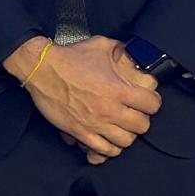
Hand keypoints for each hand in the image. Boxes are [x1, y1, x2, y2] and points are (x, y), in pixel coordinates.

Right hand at [10, 37, 158, 161]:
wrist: (42, 69)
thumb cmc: (70, 57)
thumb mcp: (101, 45)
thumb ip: (121, 49)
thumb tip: (132, 52)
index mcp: (119, 89)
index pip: (152, 105)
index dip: (152, 102)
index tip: (147, 101)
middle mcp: (110, 109)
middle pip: (142, 126)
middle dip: (141, 120)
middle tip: (134, 115)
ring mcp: (95, 123)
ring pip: (125, 142)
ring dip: (126, 135)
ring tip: (122, 128)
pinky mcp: (80, 132)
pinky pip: (103, 150)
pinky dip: (109, 148)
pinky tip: (108, 140)